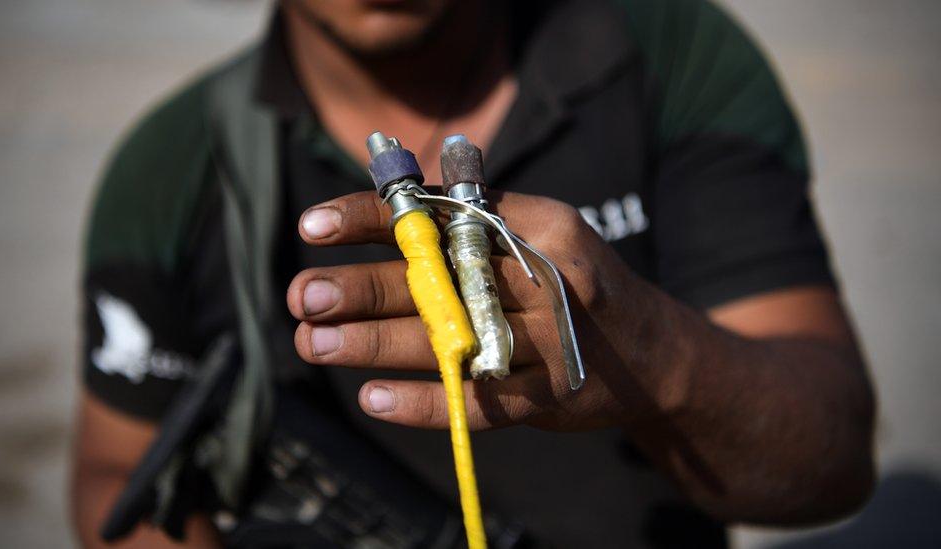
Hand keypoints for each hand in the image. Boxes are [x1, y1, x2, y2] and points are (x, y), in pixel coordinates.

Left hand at [287, 190, 677, 430]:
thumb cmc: (575, 282)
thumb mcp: (541, 231)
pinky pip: (479, 403)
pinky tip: (373, 399)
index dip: (373, 218)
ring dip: (372, 343)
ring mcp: (550, 343)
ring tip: (312, 343)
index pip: (443, 214)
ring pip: (449, 342)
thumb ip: (472, 216)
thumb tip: (385, 199)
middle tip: (302, 296)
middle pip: (440, 281)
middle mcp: (546, 280)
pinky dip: (425, 403)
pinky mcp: (549, 398)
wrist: (650, 352)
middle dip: (362, 288)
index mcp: (538, 226)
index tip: (312, 226)